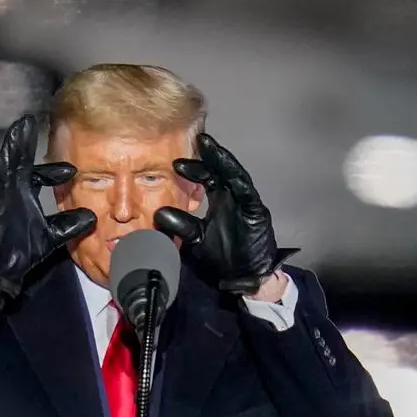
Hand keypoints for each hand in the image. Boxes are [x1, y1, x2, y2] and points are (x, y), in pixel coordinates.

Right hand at [0, 114, 96, 297]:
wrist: (1, 270)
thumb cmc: (21, 250)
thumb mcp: (52, 236)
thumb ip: (69, 225)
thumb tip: (92, 217)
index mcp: (25, 196)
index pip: (39, 175)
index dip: (54, 171)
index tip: (72, 170)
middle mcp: (12, 192)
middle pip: (18, 162)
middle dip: (23, 142)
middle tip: (29, 122)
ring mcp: (0, 198)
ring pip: (4, 168)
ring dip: (10, 149)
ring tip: (17, 132)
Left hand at [154, 133, 298, 294]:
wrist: (244, 276)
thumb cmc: (223, 255)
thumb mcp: (197, 239)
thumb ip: (181, 226)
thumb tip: (159, 214)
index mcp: (220, 199)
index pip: (206, 177)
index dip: (193, 168)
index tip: (174, 162)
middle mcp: (233, 195)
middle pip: (221, 169)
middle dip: (209, 155)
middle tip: (197, 140)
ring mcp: (246, 202)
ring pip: (235, 175)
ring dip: (223, 161)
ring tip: (211, 146)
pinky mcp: (257, 212)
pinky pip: (248, 194)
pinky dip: (240, 183)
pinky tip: (231, 174)